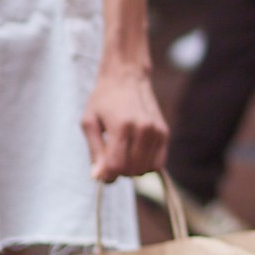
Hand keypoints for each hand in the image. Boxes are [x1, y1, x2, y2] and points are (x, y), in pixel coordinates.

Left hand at [81, 57, 168, 183]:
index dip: (106, 175)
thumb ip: (94, 151)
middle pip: (131, 171)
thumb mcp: (89, 122)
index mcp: (121, 127)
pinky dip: (146, 164)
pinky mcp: (165, 133)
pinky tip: (136, 152)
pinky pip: (158, 164)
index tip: (101, 168)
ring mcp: (157, 131)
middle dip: (118, 171)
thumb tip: (97, 177)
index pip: (116, 167)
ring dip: (132, 168)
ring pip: (145, 170)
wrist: (127, 76)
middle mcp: (143, 130)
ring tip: (123, 152)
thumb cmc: (103, 99)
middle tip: (111, 156)